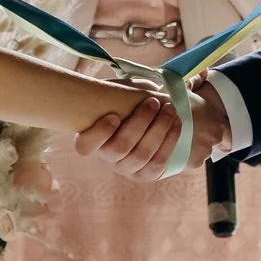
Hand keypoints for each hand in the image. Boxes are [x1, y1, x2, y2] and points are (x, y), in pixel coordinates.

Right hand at [73, 83, 230, 179]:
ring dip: (159, 129)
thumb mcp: (119, 93)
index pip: (84, 146)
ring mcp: (126, 169)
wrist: (152, 120)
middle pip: (120, 147)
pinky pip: (158, 162)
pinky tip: (176, 122)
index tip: (114, 116)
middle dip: (140, 123)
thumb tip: (130, 85)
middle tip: (154, 102)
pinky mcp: (146, 175)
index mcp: (92, 138)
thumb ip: (119, 90)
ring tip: (170, 109)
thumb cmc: (128, 102)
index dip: (98, 134)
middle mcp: (107, 158)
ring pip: (142, 154)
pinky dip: (169, 140)